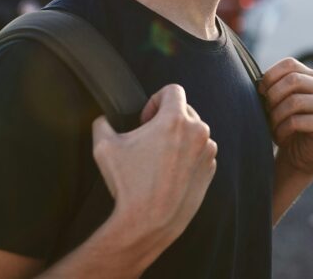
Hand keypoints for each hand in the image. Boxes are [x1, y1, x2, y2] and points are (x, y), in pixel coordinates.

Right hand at [91, 84, 216, 249]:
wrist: (149, 222)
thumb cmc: (128, 185)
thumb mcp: (104, 148)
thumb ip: (102, 123)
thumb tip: (103, 119)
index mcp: (176, 120)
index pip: (172, 90)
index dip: (155, 100)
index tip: (145, 119)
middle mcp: (198, 131)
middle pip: (184, 111)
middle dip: (166, 120)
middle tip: (148, 141)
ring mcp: (208, 151)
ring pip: (193, 133)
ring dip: (178, 139)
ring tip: (158, 159)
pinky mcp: (210, 169)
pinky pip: (200, 153)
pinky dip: (187, 157)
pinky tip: (169, 173)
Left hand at [259, 58, 312, 175]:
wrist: (300, 153)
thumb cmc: (286, 123)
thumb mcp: (280, 101)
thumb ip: (274, 87)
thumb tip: (258, 82)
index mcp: (312, 77)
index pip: (290, 64)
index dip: (271, 75)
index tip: (260, 91)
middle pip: (293, 80)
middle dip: (273, 96)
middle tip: (265, 111)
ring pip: (295, 101)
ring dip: (276, 115)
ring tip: (271, 126)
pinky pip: (296, 121)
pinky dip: (282, 130)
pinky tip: (280, 136)